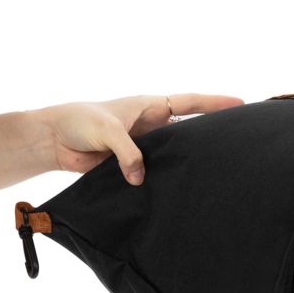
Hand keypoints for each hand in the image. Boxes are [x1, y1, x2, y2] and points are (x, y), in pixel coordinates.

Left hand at [32, 93, 243, 184]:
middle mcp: (151, 125)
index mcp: (149, 106)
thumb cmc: (78, 122)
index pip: (190, 102)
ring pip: (174, 154)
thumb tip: (142, 178)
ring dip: (189, 161)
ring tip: (217, 169)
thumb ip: (129, 153)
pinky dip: (167, 180)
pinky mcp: (134, 166)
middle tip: (238, 140)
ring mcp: (144, 146)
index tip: (241, 104)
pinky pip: (157, 173)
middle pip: (189, 129)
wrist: (53, 141)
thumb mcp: (108, 131)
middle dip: (211, 134)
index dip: (215, 103)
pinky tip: (181, 189)